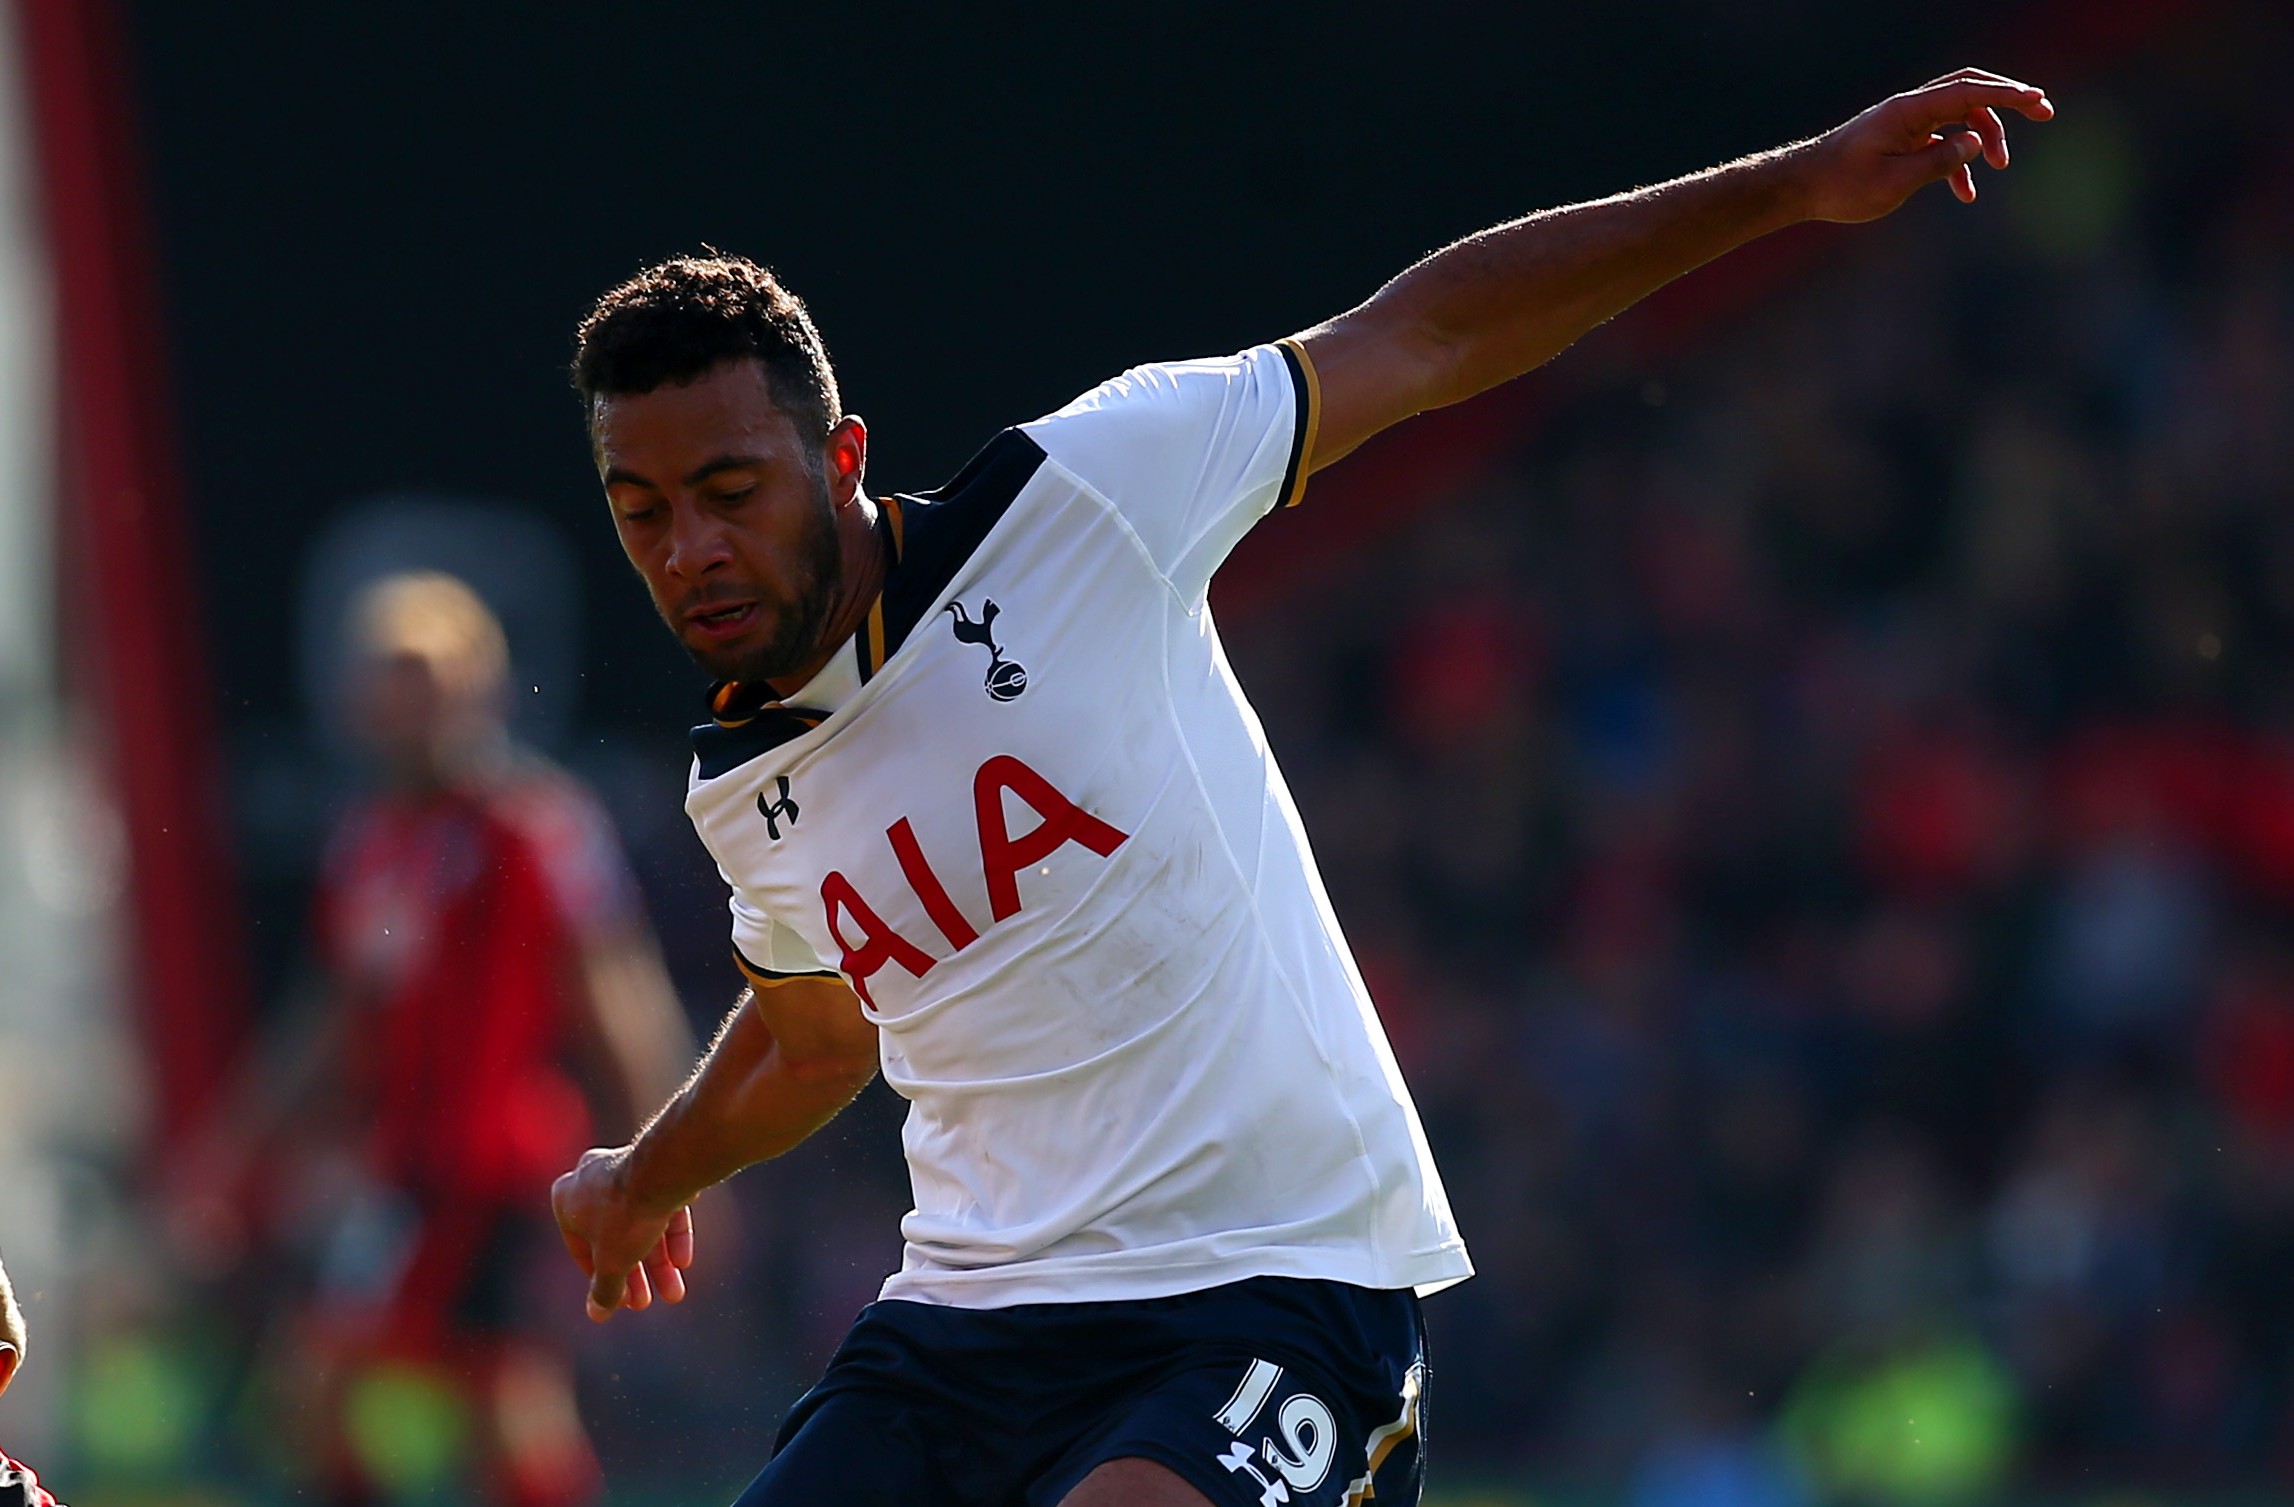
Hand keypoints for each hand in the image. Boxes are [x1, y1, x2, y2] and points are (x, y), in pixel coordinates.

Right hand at [550, 1145, 694, 1321]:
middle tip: (645, 1302)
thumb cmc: (625, 1216)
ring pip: (642, 1224)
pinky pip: (663, 1207)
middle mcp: (592, 1178)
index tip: (618, 1300)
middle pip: (615, 1237)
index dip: (602, 1279)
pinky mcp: (658, 1168)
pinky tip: (683, 1262)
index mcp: (566, 1197)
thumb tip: (597, 1314)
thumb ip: (604, 1290)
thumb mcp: (611, 1263)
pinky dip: (671, 1234)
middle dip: (634, 1274)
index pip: (580, 1247)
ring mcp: (626, 1169)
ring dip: (658, 1262)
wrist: (663, 1173)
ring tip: (674, 1294)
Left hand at [1791, 67, 2054, 223]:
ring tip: (2000, 168)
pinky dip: (1959, 163)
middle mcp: (1910, 110)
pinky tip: (1968, 194)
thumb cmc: (1842, 186)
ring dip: (1984, 139)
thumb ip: (1939, 163)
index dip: (2008, 94)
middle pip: (1970, 93)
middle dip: (2008, 102)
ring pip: (1960, 119)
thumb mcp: (1894, 182)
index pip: (1968, 92)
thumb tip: (1976, 144)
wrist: (1802, 187)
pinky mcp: (1902, 142)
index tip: (2039, 101)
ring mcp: (1907, 124)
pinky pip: (1942, 143)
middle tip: (2044, 113)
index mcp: (1909, 111)